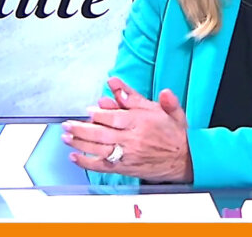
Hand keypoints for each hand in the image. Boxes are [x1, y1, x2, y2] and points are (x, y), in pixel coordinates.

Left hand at [62, 77, 192, 182]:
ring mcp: (127, 155)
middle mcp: (132, 139)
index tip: (89, 110)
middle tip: (67, 125)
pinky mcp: (125, 167)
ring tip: (65, 137)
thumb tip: (119, 85)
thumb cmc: (174, 133)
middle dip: (81, 129)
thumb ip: (139, 97)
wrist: (186, 160)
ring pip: (98, 148)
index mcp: (141, 122)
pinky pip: (102, 165)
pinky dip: (86, 162)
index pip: (114, 117)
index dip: (99, 113)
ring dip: (79, 143)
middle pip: (101, 133)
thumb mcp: (164, 109)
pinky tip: (74, 156)